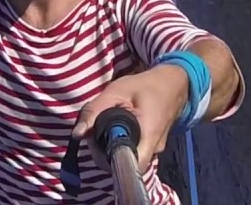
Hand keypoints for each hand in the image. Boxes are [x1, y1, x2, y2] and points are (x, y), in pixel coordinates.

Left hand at [71, 65, 187, 174]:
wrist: (174, 84)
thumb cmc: (146, 85)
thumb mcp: (116, 91)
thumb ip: (95, 110)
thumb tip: (77, 134)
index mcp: (148, 135)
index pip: (129, 167)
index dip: (108, 160)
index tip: (96, 143)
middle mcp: (154, 149)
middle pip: (124, 163)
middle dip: (105, 151)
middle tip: (96, 129)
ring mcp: (155, 150)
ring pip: (128, 157)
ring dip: (113, 146)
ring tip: (107, 124)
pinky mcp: (152, 147)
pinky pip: (134, 151)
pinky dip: (122, 142)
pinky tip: (117, 126)